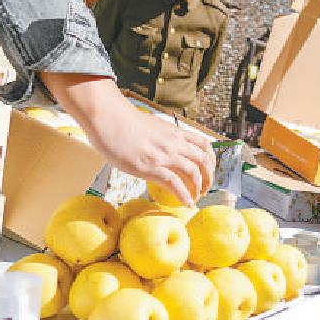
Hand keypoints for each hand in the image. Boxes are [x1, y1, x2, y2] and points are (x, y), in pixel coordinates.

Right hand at [41, 73, 215, 205]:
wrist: (108, 116)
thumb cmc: (121, 120)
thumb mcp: (149, 126)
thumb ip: (160, 136)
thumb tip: (159, 145)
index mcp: (174, 132)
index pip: (203, 144)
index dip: (211, 159)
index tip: (210, 169)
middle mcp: (173, 143)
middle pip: (203, 160)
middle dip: (209, 176)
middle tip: (205, 188)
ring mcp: (163, 155)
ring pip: (194, 172)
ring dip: (199, 187)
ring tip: (197, 197)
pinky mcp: (150, 167)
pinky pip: (174, 184)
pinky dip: (184, 195)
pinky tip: (186, 203)